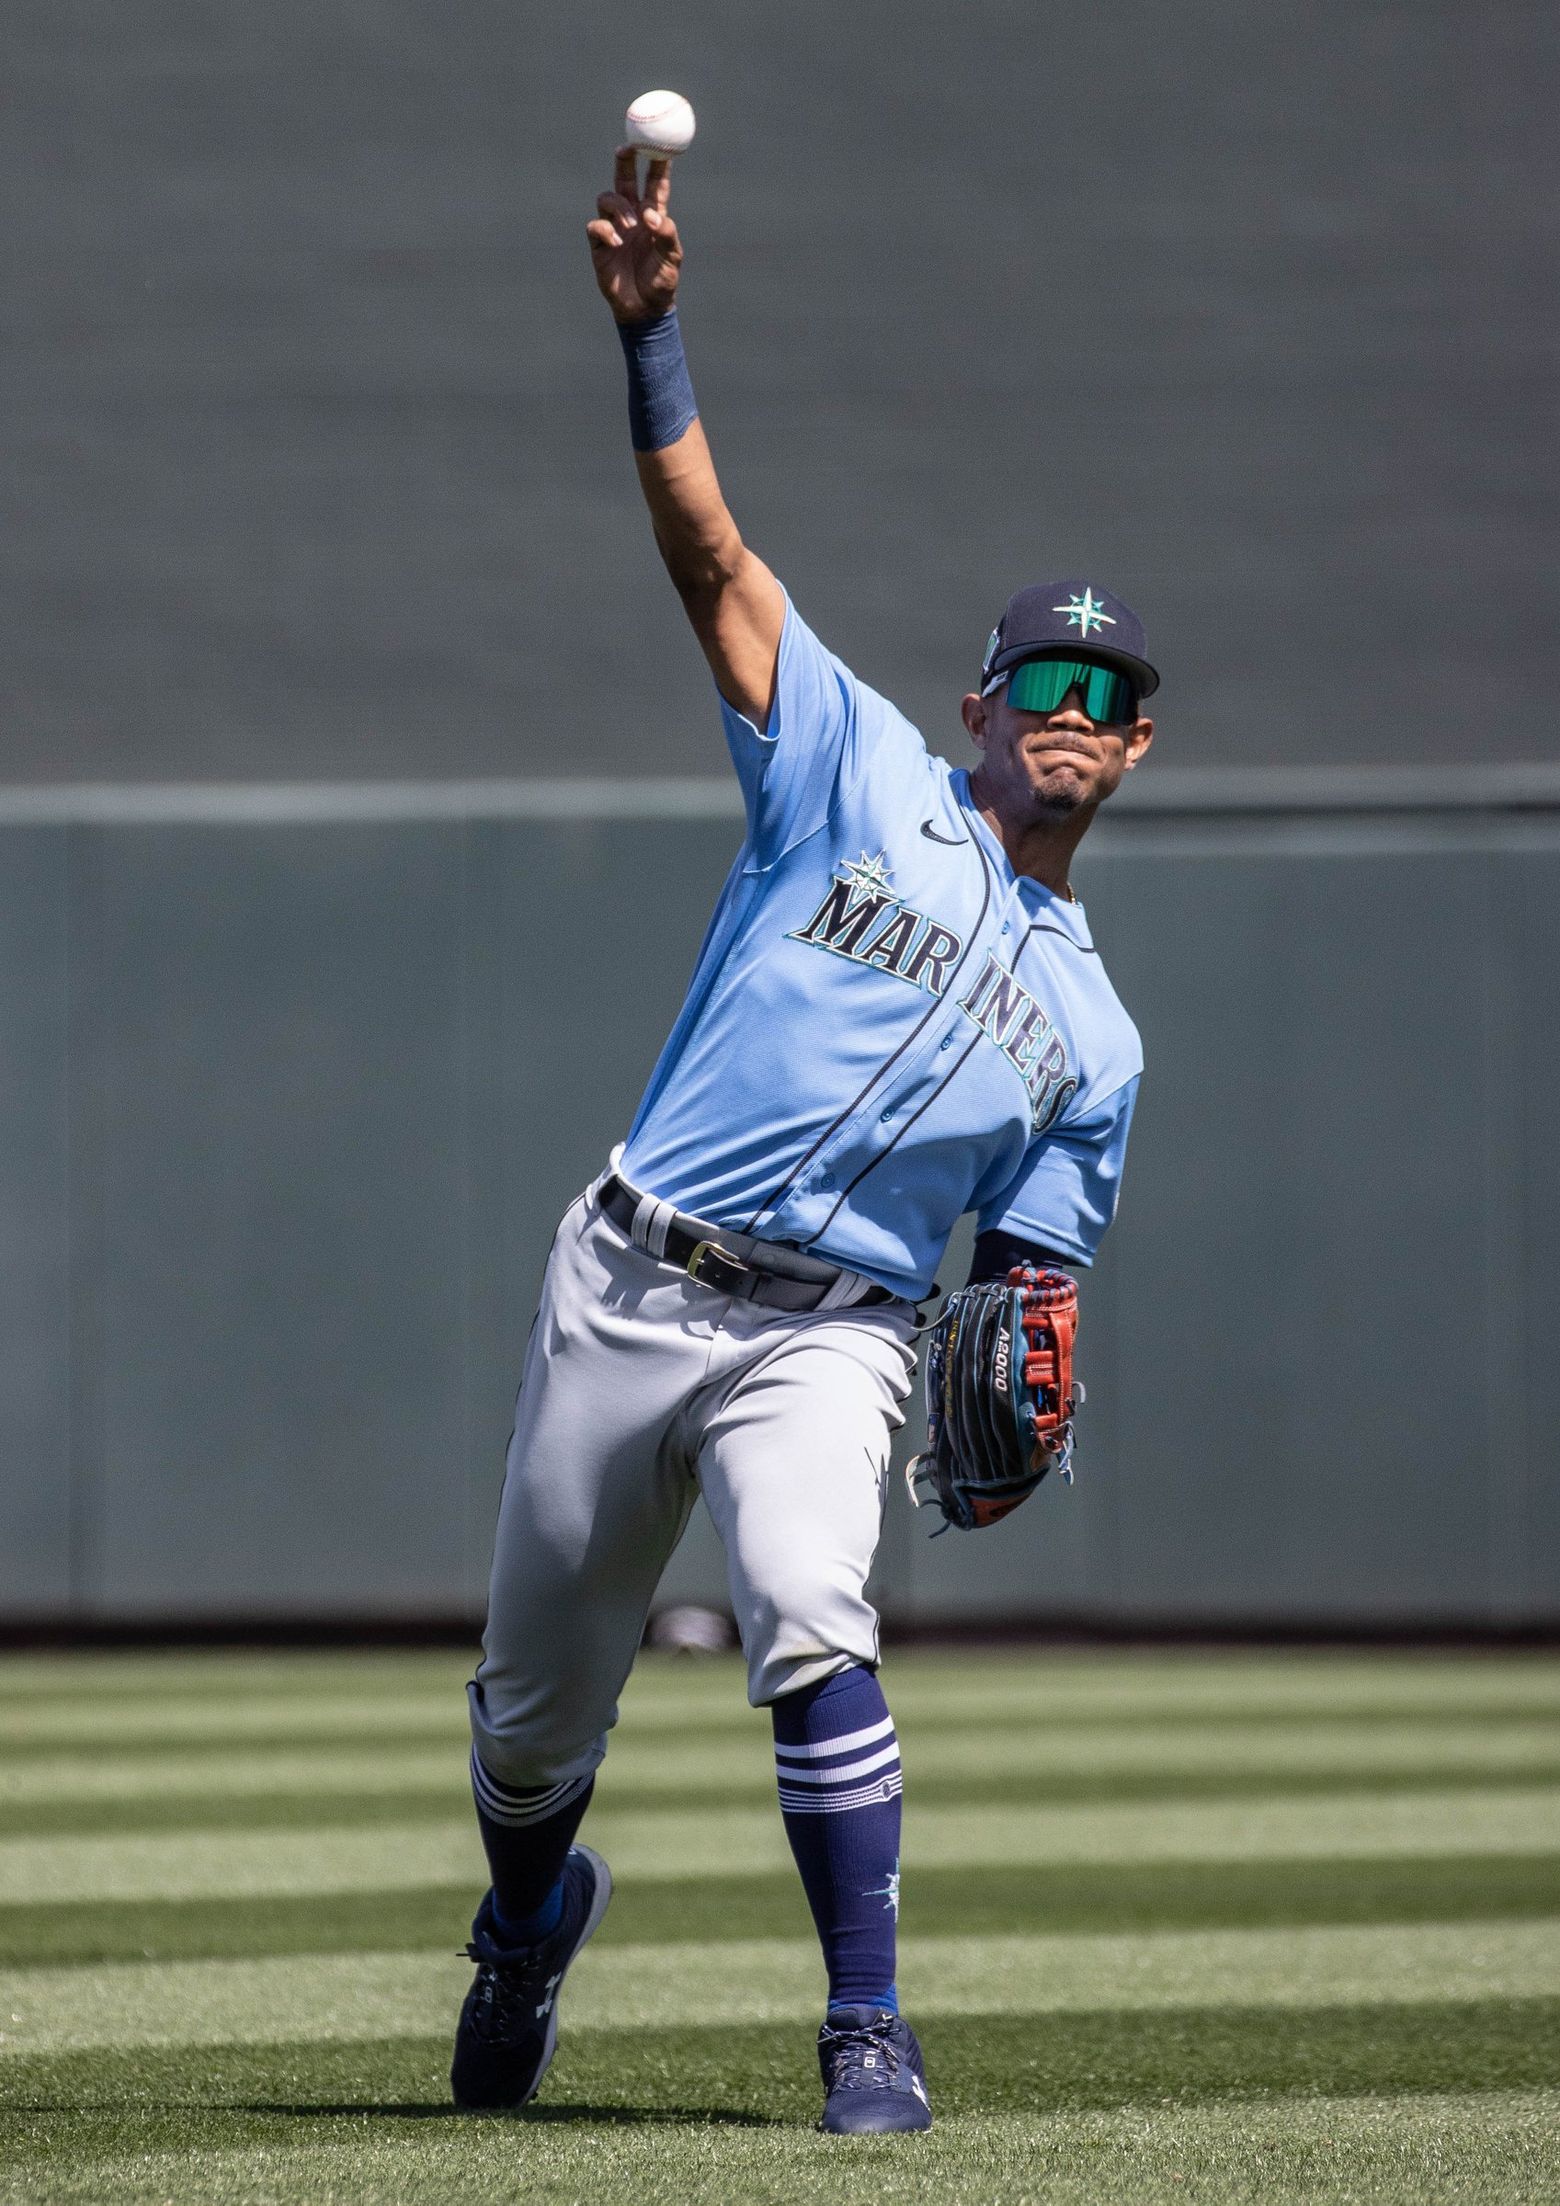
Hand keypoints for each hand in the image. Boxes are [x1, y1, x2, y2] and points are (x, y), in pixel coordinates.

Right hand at [587, 147, 682, 323]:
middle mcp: (632, 216)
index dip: (657, 162)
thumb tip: (652, 214)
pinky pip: (595, 226)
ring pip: (607, 198)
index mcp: (653, 215)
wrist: (644, 308)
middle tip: (627, 149)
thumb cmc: (662, 281)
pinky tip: (617, 243)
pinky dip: (605, 230)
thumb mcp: (672, 258)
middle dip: (625, 161)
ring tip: (630, 226)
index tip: (660, 143)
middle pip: (625, 179)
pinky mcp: (599, 244)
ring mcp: (614, 228)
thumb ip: (666, 234)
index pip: (655, 183)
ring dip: (618, 206)